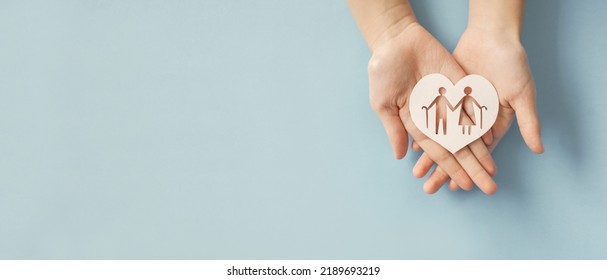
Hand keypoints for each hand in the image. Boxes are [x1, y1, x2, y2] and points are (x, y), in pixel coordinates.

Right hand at [369, 21, 496, 193]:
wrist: (396, 41)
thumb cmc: (383, 72)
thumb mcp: (383, 104)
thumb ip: (394, 129)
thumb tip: (401, 156)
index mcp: (417, 123)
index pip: (438, 151)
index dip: (451, 168)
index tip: (464, 185)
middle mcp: (436, 117)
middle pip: (458, 147)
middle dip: (472, 167)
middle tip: (488, 187)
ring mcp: (449, 101)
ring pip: (469, 132)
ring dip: (481, 151)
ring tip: (493, 170)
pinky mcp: (460, 85)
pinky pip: (474, 106)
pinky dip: (483, 122)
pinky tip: (492, 139)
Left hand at [412, 26, 543, 190]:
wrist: (491, 36)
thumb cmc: (512, 64)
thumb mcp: (522, 93)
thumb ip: (528, 121)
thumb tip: (539, 149)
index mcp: (491, 123)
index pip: (476, 154)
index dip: (468, 170)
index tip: (458, 188)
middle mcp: (471, 120)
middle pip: (455, 151)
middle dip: (443, 170)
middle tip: (430, 189)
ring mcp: (456, 109)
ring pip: (440, 138)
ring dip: (430, 156)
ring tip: (417, 173)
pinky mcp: (444, 96)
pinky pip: (430, 119)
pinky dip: (422, 131)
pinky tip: (412, 147)